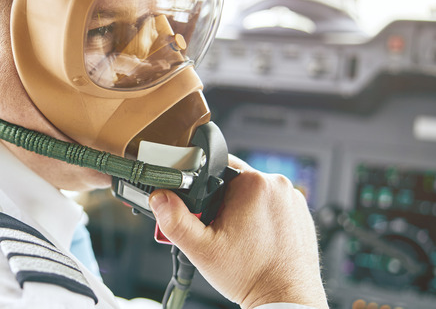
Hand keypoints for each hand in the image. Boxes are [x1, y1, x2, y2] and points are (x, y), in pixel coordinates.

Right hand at [149, 156, 327, 308]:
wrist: (285, 299)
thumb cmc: (252, 276)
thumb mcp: (201, 249)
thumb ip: (174, 220)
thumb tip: (160, 198)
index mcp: (254, 183)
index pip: (218, 167)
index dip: (203, 188)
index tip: (205, 211)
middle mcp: (278, 185)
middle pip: (236, 181)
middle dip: (222, 202)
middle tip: (219, 229)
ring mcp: (293, 200)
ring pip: (254, 195)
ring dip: (242, 210)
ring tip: (239, 238)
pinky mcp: (301, 215)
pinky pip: (273, 207)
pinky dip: (262, 219)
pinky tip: (256, 240)